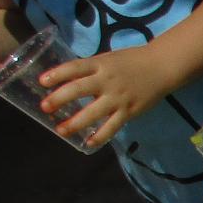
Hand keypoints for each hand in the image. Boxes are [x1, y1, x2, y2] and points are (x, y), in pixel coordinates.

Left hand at [40, 44, 173, 148]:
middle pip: (79, 89)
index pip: (74, 68)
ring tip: (61, 130)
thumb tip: (66, 81)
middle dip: (60, 98)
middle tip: (45, 107)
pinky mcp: (128, 111)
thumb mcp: (108, 59)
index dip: (57, 74)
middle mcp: (107, 81)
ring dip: (76, 122)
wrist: (161, 67)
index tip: (42, 82)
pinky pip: (112, 126)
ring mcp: (118, 98)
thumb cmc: (131, 61)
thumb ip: (90, 69)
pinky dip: (100, 136)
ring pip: (93, 112)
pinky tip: (88, 143)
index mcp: (100, 64)